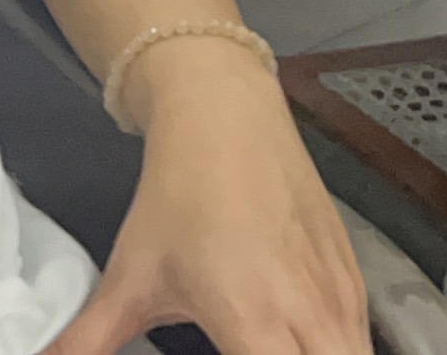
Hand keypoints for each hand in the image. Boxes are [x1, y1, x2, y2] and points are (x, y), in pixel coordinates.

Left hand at [41, 37, 367, 354]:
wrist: (225, 115)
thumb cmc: (183, 191)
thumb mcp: (129, 278)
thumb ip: (84, 342)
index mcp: (253, 320)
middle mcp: (307, 311)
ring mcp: (337, 292)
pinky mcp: (351, 275)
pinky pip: (362, 338)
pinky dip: (342, 354)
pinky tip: (307, 352)